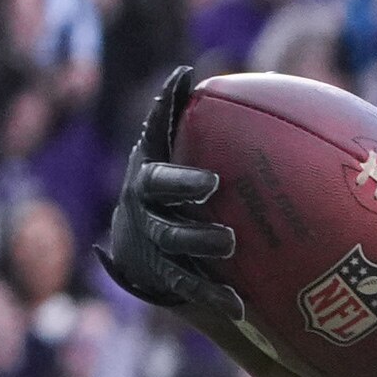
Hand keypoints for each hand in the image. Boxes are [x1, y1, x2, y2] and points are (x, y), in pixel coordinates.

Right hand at [98, 70, 245, 323]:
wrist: (137, 246)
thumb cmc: (162, 185)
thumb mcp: (161, 150)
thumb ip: (170, 116)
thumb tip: (186, 71)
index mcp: (147, 179)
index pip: (160, 176)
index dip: (182, 179)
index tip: (212, 182)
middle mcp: (145, 214)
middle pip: (164, 214)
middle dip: (188, 206)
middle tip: (219, 203)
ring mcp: (154, 247)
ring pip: (175, 250)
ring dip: (202, 247)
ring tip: (230, 244)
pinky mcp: (165, 278)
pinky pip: (189, 287)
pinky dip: (214, 296)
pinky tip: (239, 305)